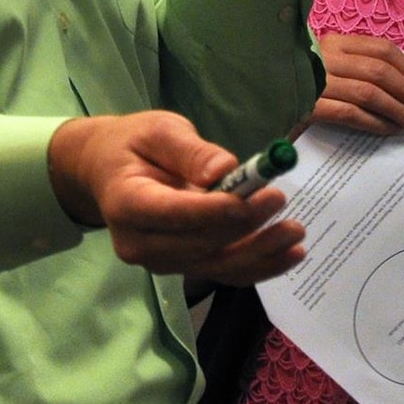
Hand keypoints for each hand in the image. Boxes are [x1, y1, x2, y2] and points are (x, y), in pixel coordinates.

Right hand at [48, 111, 306, 285]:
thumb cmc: (134, 144)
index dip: (213, 211)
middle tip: (279, 199)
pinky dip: (259, 266)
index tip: (252, 198)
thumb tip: (225, 170)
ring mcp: (160, 262)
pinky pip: (223, 272)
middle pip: (199, 244)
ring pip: (216, 265)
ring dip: (260, 253)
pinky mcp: (181, 267)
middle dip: (244, 226)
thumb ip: (188, 150)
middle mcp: (138, 244)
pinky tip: (290, 254)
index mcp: (126, 203)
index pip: (172, 214)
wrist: (107, 173)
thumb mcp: (158, 130)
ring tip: (296, 232)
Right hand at [308, 34, 403, 135]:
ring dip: (401, 112)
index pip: (384, 50)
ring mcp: (315, 80)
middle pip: (382, 72)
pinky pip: (350, 113)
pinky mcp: (307, 105)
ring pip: (370, 92)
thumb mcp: (331, 67)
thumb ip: (360, 70)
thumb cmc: (300, 85)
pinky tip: (391, 131)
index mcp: (335, 41)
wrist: (259, 98)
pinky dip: (374, 122)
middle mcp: (326, 56)